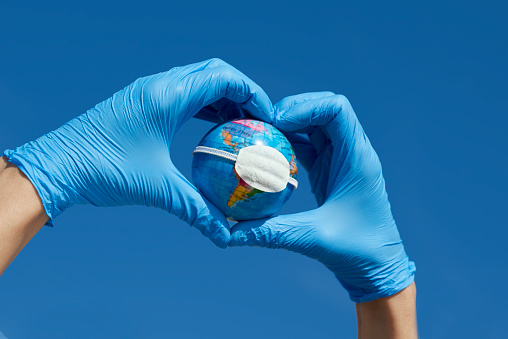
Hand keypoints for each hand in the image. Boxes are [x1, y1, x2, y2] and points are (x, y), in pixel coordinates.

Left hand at [4, 58, 272, 247]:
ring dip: (222, 96)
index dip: (253, 93)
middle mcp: (159, 86)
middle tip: (258, 119)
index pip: (224, 78)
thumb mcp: (157, 188)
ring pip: (198, 80)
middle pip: (215, 72)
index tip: (268, 117)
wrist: (57, 165)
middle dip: (242, 92)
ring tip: (239, 124)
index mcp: (166, 96)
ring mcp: (148, 91)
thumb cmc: (103, 170)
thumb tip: (226, 234)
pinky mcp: (141, 101)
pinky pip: (182, 93)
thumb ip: (197, 210)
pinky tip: (209, 127)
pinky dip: (202, 104)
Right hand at [229, 92, 414, 301]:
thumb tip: (230, 234)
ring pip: (315, 125)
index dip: (305, 106)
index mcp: (357, 158)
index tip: (277, 122)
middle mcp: (351, 152)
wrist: (378, 267)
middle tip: (263, 124)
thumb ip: (271, 232)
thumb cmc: (358, 251)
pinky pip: (309, 145)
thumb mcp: (313, 238)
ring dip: (289, 125)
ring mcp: (341, 160)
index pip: (336, 109)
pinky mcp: (331, 170)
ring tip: (260, 133)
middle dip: (292, 109)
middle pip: (323, 109)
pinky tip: (267, 153)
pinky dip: (289, 143)